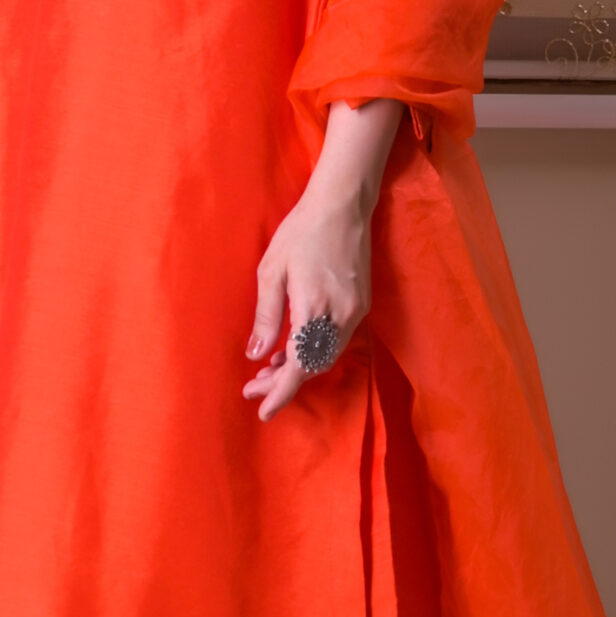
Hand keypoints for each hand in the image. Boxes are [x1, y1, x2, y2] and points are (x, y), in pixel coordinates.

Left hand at [242, 99, 401, 419]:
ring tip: (268, 368)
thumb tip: (256, 355)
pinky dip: (313, 352)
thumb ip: (266, 317)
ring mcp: (355, 312)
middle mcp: (341, 317)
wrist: (342, 206)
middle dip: (284, 383)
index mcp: (314, 309)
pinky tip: (292, 348)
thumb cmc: (301, 232)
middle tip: (254, 386)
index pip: (299, 367)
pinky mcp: (360, 305)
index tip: (262, 410)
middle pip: (313, 367)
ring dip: (299, 368)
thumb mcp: (271, 271)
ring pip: (325, 357)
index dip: (280, 393)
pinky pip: (335, 342)